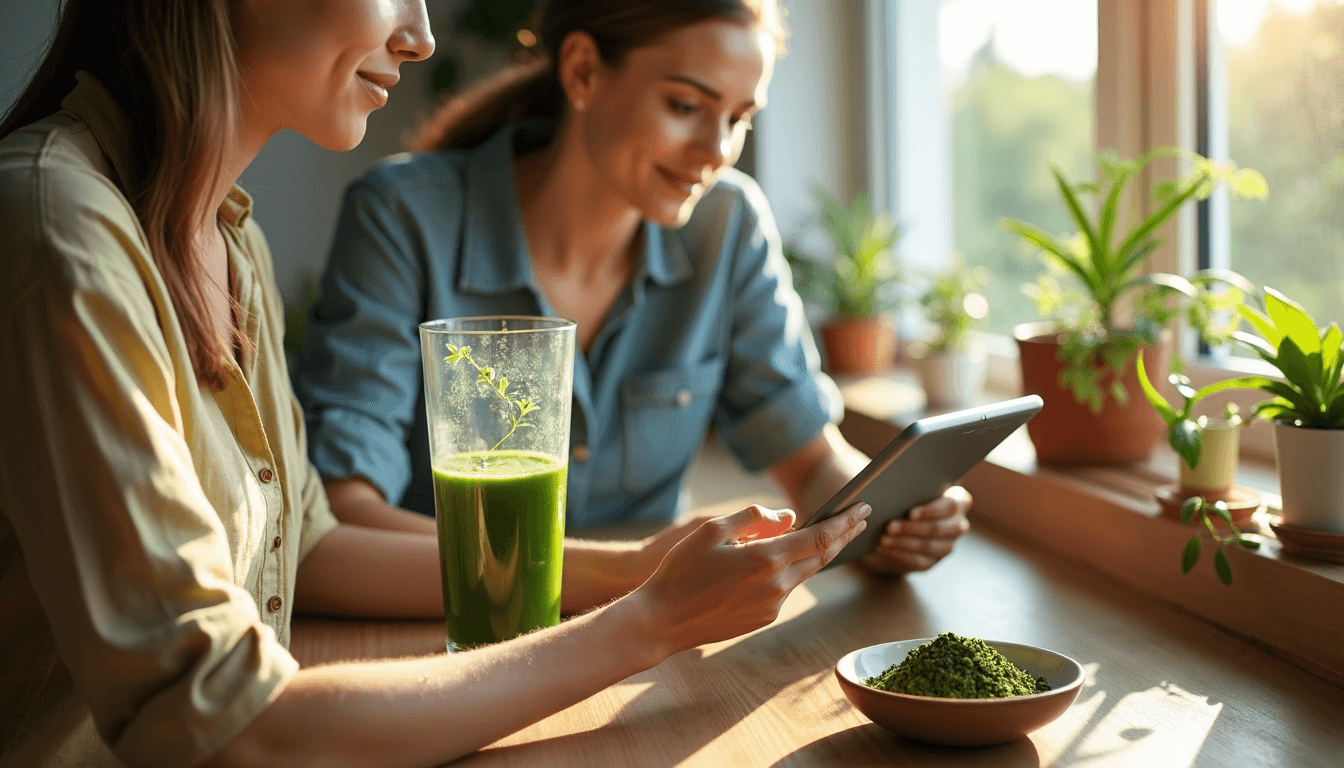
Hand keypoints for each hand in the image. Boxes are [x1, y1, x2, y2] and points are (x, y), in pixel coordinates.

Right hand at [630, 502, 869, 654]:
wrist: (662, 620)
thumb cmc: (681, 570)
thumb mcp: (712, 529)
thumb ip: (754, 517)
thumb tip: (788, 517)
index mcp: (765, 559)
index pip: (820, 537)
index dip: (846, 521)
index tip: (864, 507)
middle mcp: (776, 585)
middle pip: (821, 556)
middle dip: (843, 535)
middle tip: (859, 517)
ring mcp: (772, 606)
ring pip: (804, 573)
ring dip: (818, 553)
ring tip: (827, 534)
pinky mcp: (763, 619)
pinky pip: (785, 589)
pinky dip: (792, 571)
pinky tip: (787, 561)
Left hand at [860, 486, 970, 575]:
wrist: (903, 526)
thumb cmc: (909, 500)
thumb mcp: (913, 492)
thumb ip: (912, 489)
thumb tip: (893, 489)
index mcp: (959, 502)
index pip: (950, 506)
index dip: (930, 511)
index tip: (910, 513)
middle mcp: (958, 525)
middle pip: (938, 528)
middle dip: (911, 528)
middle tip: (889, 526)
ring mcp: (947, 546)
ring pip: (927, 546)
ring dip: (902, 542)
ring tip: (883, 538)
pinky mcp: (933, 561)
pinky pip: (918, 560)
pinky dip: (899, 554)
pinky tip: (885, 548)